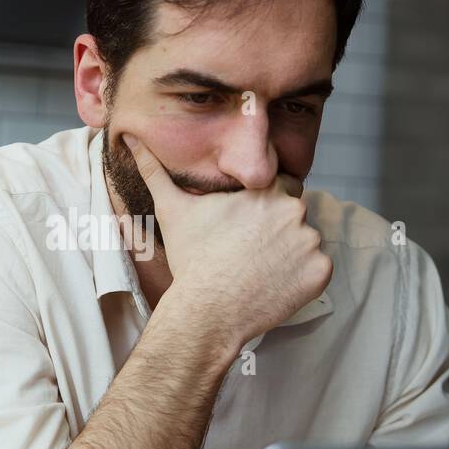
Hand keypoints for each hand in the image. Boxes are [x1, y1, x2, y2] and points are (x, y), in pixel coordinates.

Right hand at [124, 134, 331, 351]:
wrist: (207, 310)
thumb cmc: (190, 259)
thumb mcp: (172, 209)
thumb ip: (155, 170)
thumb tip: (128, 138)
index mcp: (265, 189)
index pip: (281, 185)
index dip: (265, 205)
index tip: (247, 226)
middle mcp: (294, 209)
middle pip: (294, 214)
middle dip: (278, 229)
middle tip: (251, 251)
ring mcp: (310, 242)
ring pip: (306, 242)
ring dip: (291, 253)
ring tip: (260, 270)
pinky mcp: (320, 272)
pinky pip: (318, 270)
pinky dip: (302, 278)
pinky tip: (275, 285)